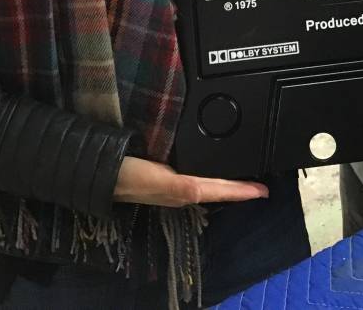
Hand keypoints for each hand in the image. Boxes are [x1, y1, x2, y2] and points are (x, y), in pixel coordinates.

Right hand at [113, 156, 267, 206]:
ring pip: (210, 185)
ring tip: (248, 177)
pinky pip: (198, 179)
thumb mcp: (155, 179)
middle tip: (262, 185)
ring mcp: (174, 186)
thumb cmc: (125, 173)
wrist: (99, 170)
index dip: (241, 191)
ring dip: (228, 184)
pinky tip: (217, 170)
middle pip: (219, 190)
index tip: (263, 191)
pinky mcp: (167, 178)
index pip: (219, 190)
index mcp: (182, 189)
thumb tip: (197, 190)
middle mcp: (182, 190)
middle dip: (240, 188)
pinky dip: (213, 178)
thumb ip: (177, 186)